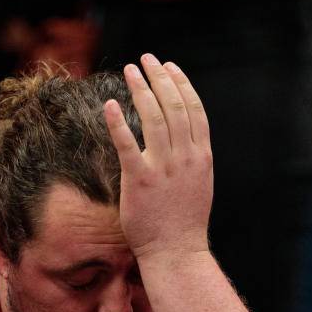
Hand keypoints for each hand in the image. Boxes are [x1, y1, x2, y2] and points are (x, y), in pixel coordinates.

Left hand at [104, 53, 212, 269]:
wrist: (177, 252)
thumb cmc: (185, 223)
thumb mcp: (199, 184)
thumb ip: (192, 158)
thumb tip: (182, 137)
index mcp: (201, 156)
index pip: (194, 109)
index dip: (181, 84)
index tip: (169, 66)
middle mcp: (185, 157)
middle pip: (174, 106)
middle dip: (160, 77)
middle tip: (146, 59)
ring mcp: (163, 168)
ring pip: (154, 117)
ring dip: (141, 89)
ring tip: (130, 70)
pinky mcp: (140, 180)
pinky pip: (127, 144)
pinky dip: (118, 122)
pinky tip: (109, 104)